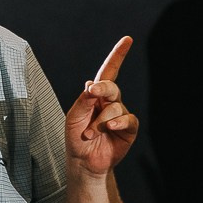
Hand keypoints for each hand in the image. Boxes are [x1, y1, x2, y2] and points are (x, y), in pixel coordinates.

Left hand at [65, 36, 139, 175]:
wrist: (84, 162)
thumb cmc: (76, 138)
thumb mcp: (74, 117)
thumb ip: (84, 100)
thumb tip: (92, 84)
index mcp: (96, 96)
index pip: (108, 72)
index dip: (118, 55)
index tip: (128, 40)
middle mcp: (110, 102)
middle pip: (111, 86)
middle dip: (103, 88)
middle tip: (93, 94)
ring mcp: (120, 115)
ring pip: (116, 107)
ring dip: (101, 120)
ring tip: (90, 133)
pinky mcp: (129, 129)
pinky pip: (128, 120)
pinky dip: (118, 123)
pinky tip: (110, 128)